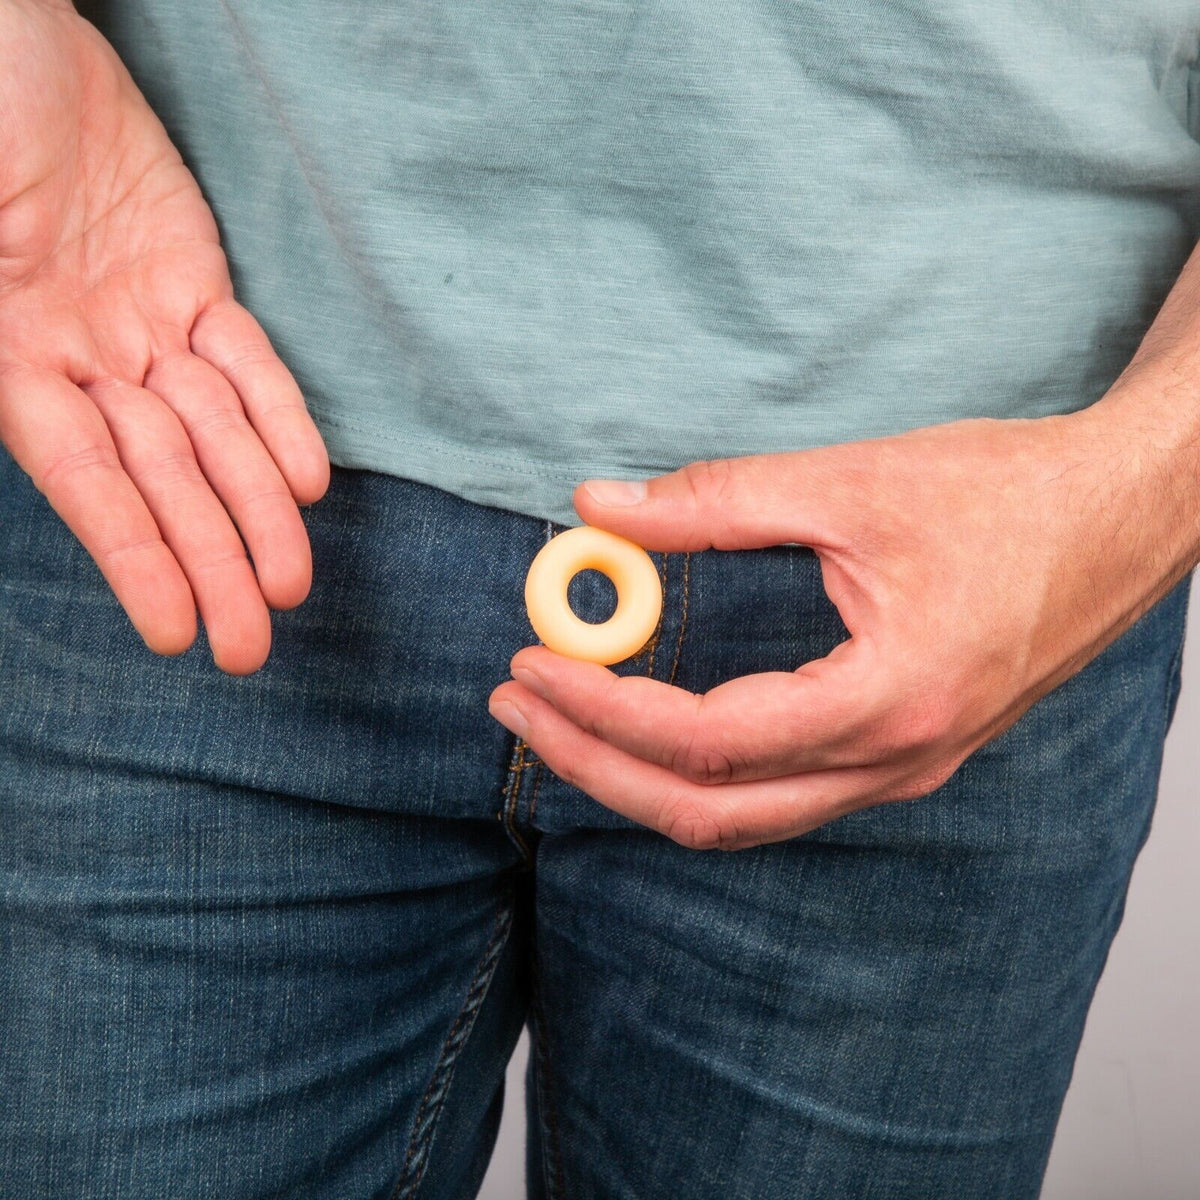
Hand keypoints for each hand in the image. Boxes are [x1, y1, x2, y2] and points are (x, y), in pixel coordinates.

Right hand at [0, 1, 329, 673]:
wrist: (14, 33)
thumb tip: (26, 401)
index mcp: (8, 359)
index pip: (84, 483)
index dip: (132, 558)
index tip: (176, 633)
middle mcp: (78, 358)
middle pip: (161, 478)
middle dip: (210, 562)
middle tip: (253, 646)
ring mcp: (140, 323)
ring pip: (213, 434)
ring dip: (257, 509)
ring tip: (294, 583)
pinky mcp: (192, 282)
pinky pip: (245, 360)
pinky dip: (278, 415)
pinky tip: (309, 482)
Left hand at [489, 404, 1196, 848]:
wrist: (1122, 517)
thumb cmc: (1012, 496)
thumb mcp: (854, 485)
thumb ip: (719, 501)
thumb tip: (601, 507)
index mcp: (890, 701)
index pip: (710, 742)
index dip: (604, 708)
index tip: (532, 663)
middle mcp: (897, 761)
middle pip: (711, 810)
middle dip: (597, 766)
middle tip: (518, 705)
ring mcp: (903, 771)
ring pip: (743, 817)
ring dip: (642, 776)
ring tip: (565, 715)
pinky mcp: (904, 754)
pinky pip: (781, 795)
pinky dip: (700, 772)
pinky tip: (653, 726)